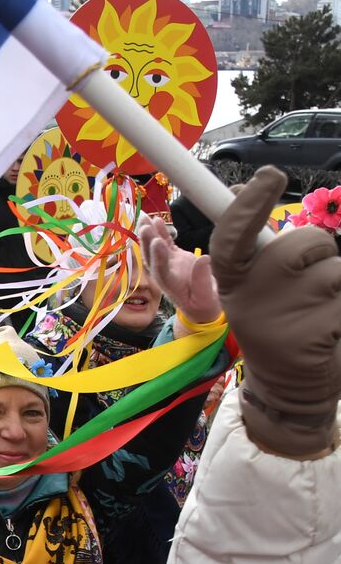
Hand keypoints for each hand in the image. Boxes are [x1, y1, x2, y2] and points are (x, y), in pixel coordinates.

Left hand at [139, 216, 220, 330]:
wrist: (202, 306)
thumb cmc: (205, 305)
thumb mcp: (206, 298)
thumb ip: (203, 281)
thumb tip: (204, 259)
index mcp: (170, 285)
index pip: (161, 270)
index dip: (158, 256)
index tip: (158, 242)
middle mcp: (164, 273)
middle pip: (152, 257)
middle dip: (148, 241)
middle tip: (144, 226)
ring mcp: (167, 264)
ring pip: (155, 248)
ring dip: (149, 233)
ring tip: (143, 217)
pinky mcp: (174, 258)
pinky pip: (165, 243)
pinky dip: (160, 232)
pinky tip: (155, 220)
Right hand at [209, 165, 340, 456]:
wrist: (291, 387)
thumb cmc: (279, 324)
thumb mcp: (257, 286)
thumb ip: (253, 244)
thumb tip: (240, 187)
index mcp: (233, 279)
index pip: (232, 235)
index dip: (249, 204)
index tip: (268, 176)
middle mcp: (250, 296)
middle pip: (305, 243)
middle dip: (318, 254)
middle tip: (305, 285)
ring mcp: (281, 317)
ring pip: (335, 271)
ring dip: (336, 286)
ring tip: (318, 314)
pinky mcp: (313, 335)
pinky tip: (328, 334)